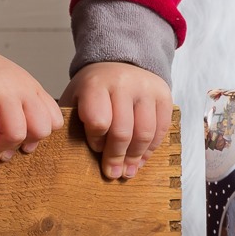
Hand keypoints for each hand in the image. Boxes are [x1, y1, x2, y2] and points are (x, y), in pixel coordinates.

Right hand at [0, 44, 63, 172]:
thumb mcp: (8, 87)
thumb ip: (16, 112)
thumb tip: (11, 154)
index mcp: (30, 87)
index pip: (53, 119)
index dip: (39, 137)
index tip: (24, 143)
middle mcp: (20, 89)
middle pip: (40, 129)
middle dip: (23, 144)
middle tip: (5, 145)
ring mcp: (0, 93)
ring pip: (17, 134)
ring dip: (2, 148)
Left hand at [61, 62, 171, 179]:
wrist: (119, 61)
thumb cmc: (94, 87)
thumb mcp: (76, 96)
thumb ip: (72, 120)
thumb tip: (70, 155)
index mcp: (96, 83)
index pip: (98, 120)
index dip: (96, 140)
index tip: (94, 149)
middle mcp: (123, 83)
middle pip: (122, 131)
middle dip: (116, 157)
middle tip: (112, 174)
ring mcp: (146, 88)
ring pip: (145, 133)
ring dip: (135, 157)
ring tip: (128, 171)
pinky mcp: (164, 95)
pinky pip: (161, 128)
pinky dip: (151, 148)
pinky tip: (141, 159)